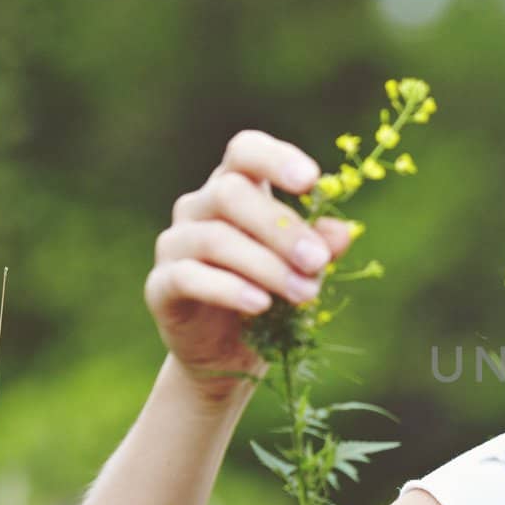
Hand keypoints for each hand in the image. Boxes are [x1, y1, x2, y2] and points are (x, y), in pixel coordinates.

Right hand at [145, 130, 356, 401]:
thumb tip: (343, 231)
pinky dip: (229, 289)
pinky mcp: (160, 285)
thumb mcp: (302, 270)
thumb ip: (321, 247)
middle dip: (281, 227)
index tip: (311, 180)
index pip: (245, 151)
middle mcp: (198, 207)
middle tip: (318, 260)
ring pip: (215, 238)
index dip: (275, 159)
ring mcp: (174, 243)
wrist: (229, 352)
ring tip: (304, 292)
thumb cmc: (271, 294)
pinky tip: (260, 304)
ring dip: (267, 266)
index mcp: (235, 187)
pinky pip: (189, 277)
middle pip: (230, 193)